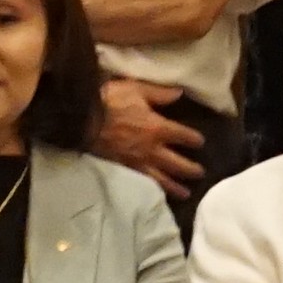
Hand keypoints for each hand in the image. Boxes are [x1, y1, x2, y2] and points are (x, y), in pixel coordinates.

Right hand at [89, 74, 203, 192]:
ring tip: (186, 193)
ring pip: (162, 178)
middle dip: (190, 169)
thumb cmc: (110, 101)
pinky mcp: (124, 169)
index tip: (200, 143)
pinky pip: (143, 181)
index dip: (194, 140)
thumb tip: (179, 93)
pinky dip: (153, 189)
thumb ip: (159, 93)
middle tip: (200, 174)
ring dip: (176, 186)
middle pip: (177, 163)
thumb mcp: (136, 89)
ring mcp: (138, 162)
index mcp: (157, 128)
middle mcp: (151, 149)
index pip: (183, 136)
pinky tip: (158, 193)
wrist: (82, 120)